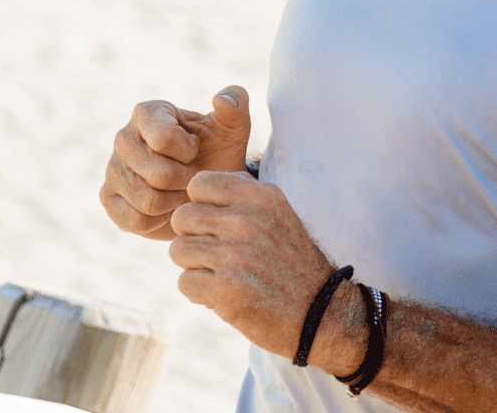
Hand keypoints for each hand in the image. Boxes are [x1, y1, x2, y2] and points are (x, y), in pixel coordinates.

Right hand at [100, 86, 250, 240]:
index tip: (195, 149)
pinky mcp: (109, 198)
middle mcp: (123, 137)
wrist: (205, 187)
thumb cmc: (217, 152)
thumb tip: (221, 98)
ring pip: (148, 200)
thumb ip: (235, 104)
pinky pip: (135, 220)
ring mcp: (113, 168)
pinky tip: (167, 207)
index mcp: (147, 112)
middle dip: (186, 180)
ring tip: (181, 190)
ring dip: (174, 201)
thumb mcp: (232, 129)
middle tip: (192, 175)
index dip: (188, 151)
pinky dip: (159, 220)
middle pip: (158, 174)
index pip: (163, 138)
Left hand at [169, 171, 362, 370]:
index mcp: (260, 197)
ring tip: (217, 273)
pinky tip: (220, 293)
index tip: (213, 221)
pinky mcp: (225, 290)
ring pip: (177, 250)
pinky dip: (197, 292)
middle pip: (182, 217)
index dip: (199, 204)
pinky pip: (184, 282)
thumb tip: (199, 185)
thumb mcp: (277, 211)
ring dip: (193, 265)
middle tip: (212, 252)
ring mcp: (234, 255)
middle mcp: (246, 221)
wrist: (319, 312)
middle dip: (191, 236)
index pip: (198, 184)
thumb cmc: (291, 260)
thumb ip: (242, 194)